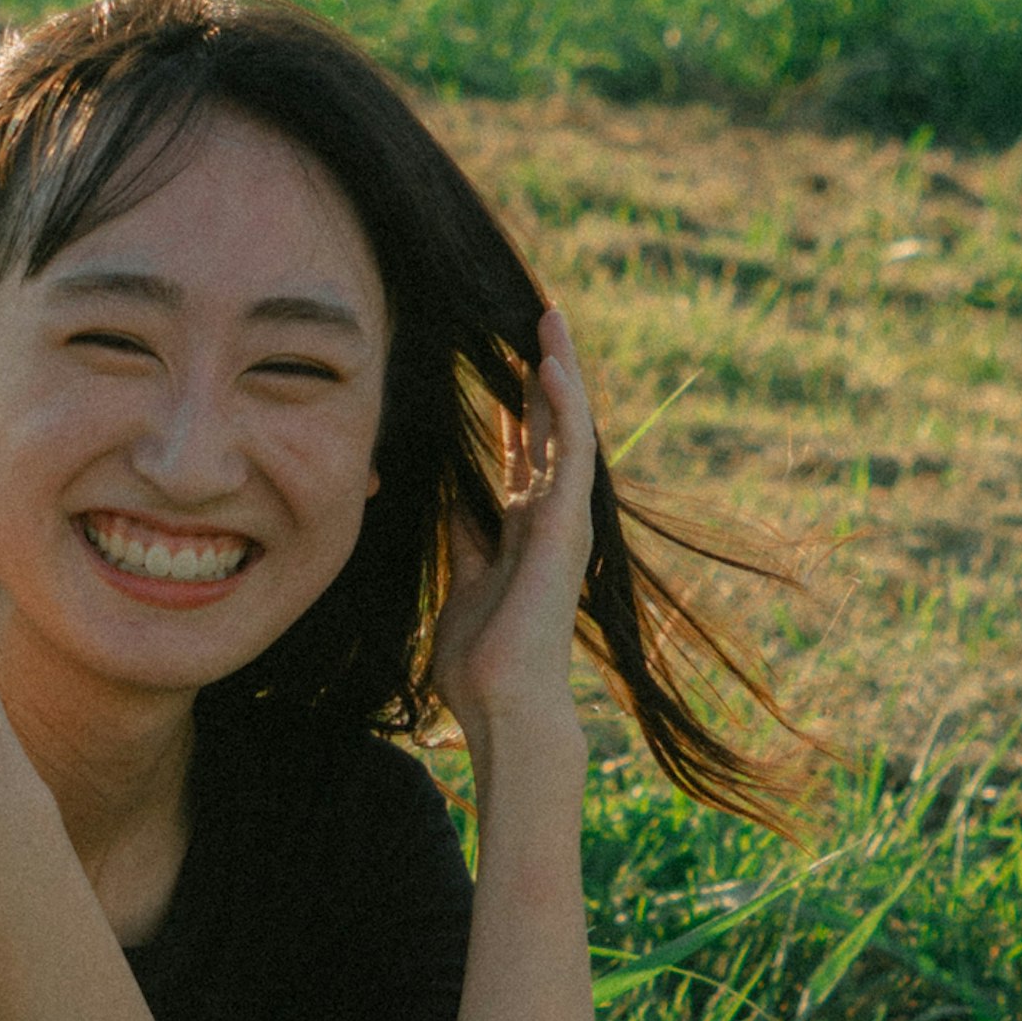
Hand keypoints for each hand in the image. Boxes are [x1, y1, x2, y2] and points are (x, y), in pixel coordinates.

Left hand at [426, 301, 597, 766]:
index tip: (502, 364)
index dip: (513, 408)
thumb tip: (451, 503)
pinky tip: (551, 364)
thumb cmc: (480, 659)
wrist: (502, 701)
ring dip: (560, 372)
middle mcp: (551, 516)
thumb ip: (464, 539)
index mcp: (525, 529)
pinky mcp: (569, 522)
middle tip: (534, 320)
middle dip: (540, 375)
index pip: (522, 453)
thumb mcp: (461, 581)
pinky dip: (564, 406)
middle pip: (547, 429)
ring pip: (566, 427)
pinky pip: (570, 451)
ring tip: (549, 319)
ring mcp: (564, 517)